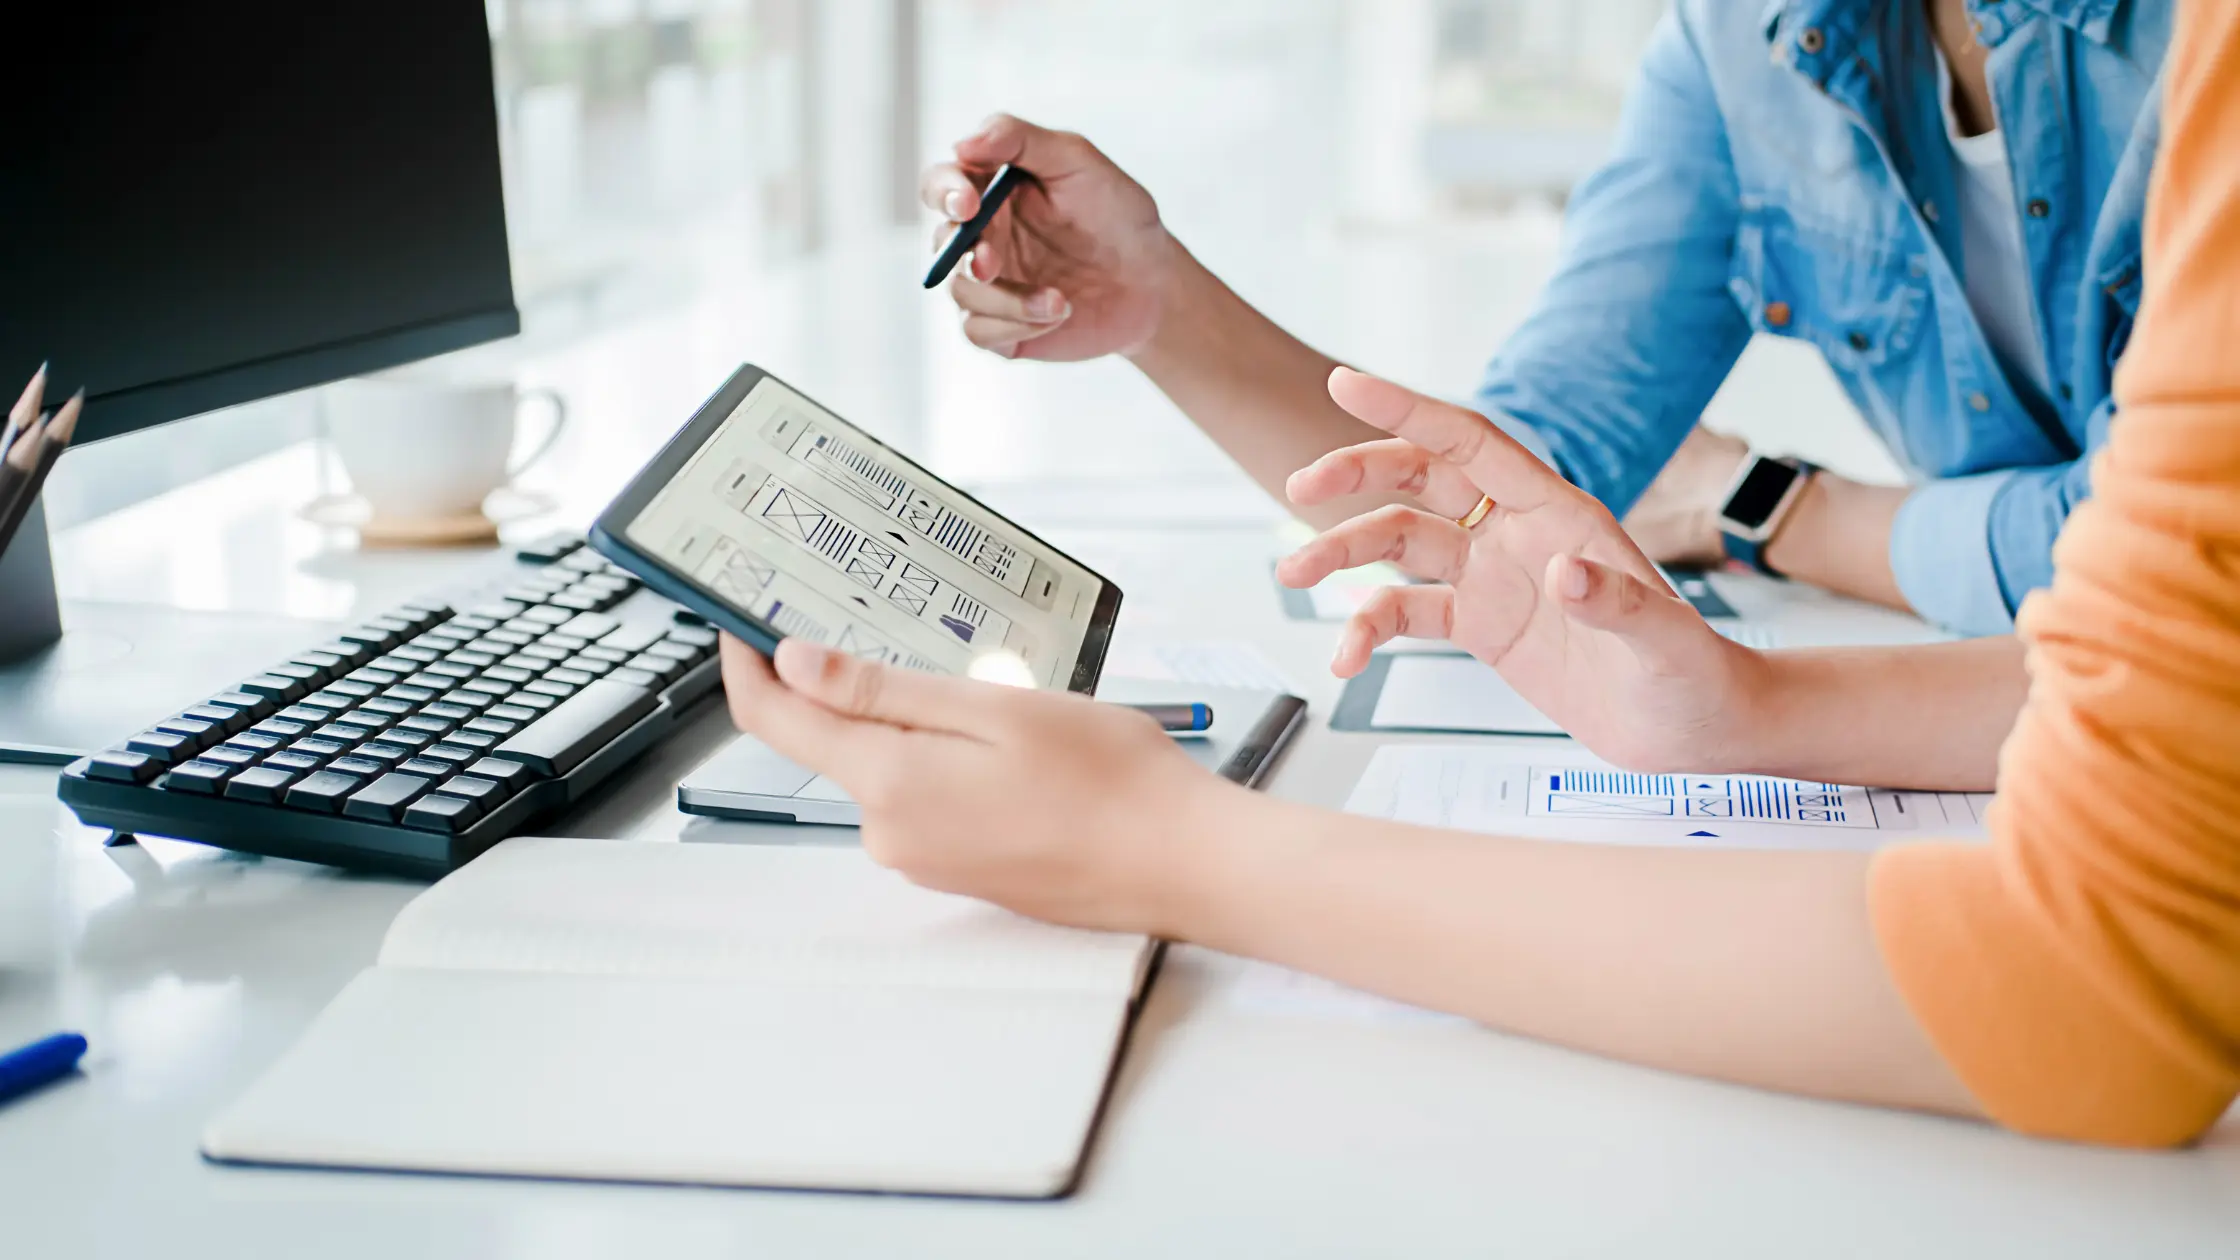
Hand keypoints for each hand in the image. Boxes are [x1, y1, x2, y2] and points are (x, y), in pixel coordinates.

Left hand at [720, 635, 1235, 933]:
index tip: (739, 618)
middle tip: (883, 617)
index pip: (775, 721)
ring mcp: (925, 858)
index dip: (746, 663)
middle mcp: (892, 833)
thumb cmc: (1108, 782)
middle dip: (844, 683)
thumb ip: (884, 691)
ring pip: (884, 768)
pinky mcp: (958, 868)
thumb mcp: (992, 709)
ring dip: (908, 720)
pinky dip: (941, 757)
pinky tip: (1004, 740)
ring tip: (981, 682)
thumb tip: (794, 665)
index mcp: (890, 785)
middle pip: (831, 743)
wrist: (1180, 863)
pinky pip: (923, 797)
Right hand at [919, 114, 1176, 359]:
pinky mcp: (1002, 326)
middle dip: (964, 252)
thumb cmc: (1117, 214)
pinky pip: (978, 331)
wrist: (1154, 282)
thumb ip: (1020, 140)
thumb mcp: (1078, 161)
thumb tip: (962, 144)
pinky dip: (1014, 324)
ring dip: (1005, 298)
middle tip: (991, 263)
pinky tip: (1057, 313)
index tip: (968, 203)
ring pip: (960, 291)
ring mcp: (990, 284)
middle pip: (942, 241)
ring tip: (1060, 300)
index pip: (941, 184)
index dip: (944, 191)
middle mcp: (982, 236)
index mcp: (991, 191)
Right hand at [1279, 369, 1769, 771]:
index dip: (1408, 410)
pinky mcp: (1483, 627)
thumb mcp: (1665, 644)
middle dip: (1357, 476)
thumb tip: (1563, 574)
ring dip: (1343, 553)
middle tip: (1299, 487)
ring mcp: (1495, 578)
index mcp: (1559, 513)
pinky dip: (1368, 628)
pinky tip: (1345, 659)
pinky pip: (1408, 613)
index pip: (1471, 444)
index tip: (1345, 384)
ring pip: (1400, 544)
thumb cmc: (1695, 678)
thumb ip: (1619, 604)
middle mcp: (1518, 534)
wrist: (1696, 730)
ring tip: (1291, 573)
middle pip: (1421, 481)